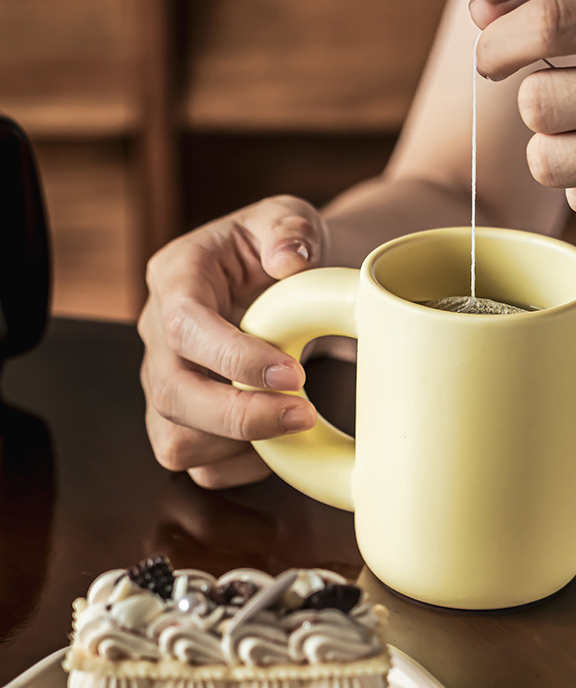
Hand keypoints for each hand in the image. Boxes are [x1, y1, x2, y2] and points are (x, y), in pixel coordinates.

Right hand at [138, 196, 326, 487]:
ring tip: (297, 423)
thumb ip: (289, 229)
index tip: (294, 375)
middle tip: (303, 415)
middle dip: (239, 416)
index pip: (185, 326)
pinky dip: (242, 468)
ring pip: (176, 440)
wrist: (285, 284)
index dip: (234, 357)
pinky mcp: (185, 418)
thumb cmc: (282, 249)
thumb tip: (289, 260)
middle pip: (171, 395)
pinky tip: (281, 442)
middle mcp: (160, 335)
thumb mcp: (289, 218)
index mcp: (177, 278)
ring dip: (242, 445)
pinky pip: (200, 465)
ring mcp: (169, 380)